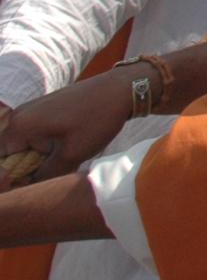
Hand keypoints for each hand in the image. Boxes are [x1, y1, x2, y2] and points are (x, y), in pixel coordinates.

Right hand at [0, 72, 134, 187]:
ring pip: (24, 146)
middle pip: (10, 155)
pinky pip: (35, 135)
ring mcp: (32, 111)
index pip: (1, 163)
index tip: (34, 184)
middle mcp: (19, 117)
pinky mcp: (45, 110)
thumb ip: (43, 176)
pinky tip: (65, 151)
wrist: (122, 88)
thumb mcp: (71, 156)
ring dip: (38, 159)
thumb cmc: (97, 119)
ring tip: (61, 163)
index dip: (12, 179)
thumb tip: (28, 191)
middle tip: (53, 174)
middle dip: (26, 169)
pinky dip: (45, 147)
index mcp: (18, 127)